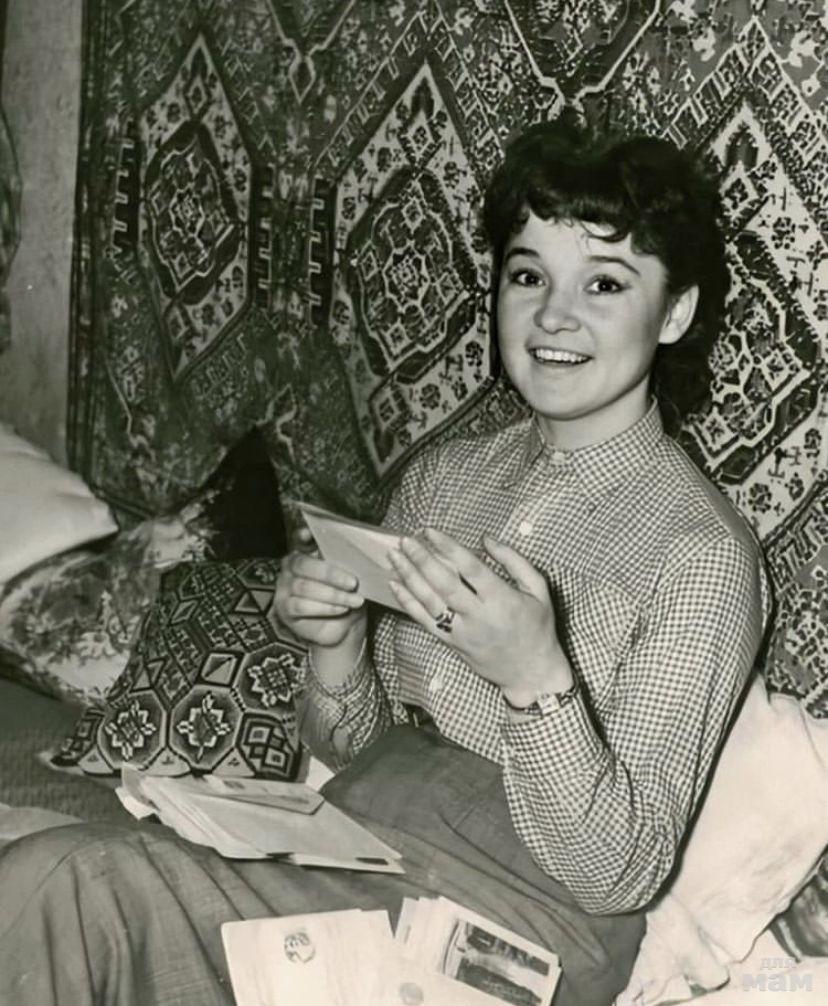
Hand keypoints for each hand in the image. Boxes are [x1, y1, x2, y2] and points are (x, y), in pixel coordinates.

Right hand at [274, 530, 365, 649]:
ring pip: (304, 587)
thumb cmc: (346, 594)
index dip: (302, 535)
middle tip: (353, 583)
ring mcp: (285, 587)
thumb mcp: (349, 575)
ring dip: (333, 595)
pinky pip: (301, 606)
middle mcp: (291, 566)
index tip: (309, 534)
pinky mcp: (284, 608)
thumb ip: (346, 561)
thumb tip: (355, 554)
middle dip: (330, 574)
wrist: (345, 625)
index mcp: (306, 551)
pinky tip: (341, 608)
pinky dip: (325, 607)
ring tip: (354, 600)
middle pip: (303, 564)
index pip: (299, 538)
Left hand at [388, 528, 571, 704]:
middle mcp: (479, 616)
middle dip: (421, 559)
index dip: (448, 547)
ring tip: (393, 556)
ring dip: (409, 577)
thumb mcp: (539, 590)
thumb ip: (514, 561)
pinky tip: (395, 585)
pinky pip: (425, 621)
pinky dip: (408, 602)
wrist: (531, 674)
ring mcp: (462, 632)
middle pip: (444, 583)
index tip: (430, 531)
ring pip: (429, 601)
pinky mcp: (452, 644)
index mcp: (502, 599)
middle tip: (405, 540)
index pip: (470, 568)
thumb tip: (486, 539)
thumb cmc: (538, 627)